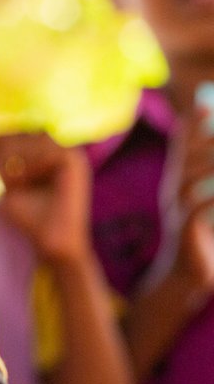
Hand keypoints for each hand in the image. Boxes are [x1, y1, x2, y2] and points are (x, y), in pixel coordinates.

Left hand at [0, 133, 91, 267]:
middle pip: (23, 133)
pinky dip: (29, 165)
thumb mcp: (8, 183)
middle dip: (2, 148)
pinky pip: (46, 151)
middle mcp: (58, 149)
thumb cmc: (29, 216)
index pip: (18, 134)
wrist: (51, 241)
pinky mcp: (74, 161)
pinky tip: (19, 182)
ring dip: (13, 157)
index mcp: (45, 153)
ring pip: (32, 139)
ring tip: (7, 182)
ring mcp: (69, 153)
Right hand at [158, 104, 213, 299]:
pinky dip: (213, 198)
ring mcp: (176, 212)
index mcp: (179, 181)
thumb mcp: (207, 203)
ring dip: (212, 166)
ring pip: (191, 180)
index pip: (182, 146)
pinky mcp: (185, 232)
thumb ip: (209, 178)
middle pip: (187, 157)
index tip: (204, 105)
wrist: (185, 279)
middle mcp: (174, 192)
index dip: (192, 125)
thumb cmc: (204, 238)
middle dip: (206, 139)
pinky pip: (197, 209)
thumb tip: (211, 154)